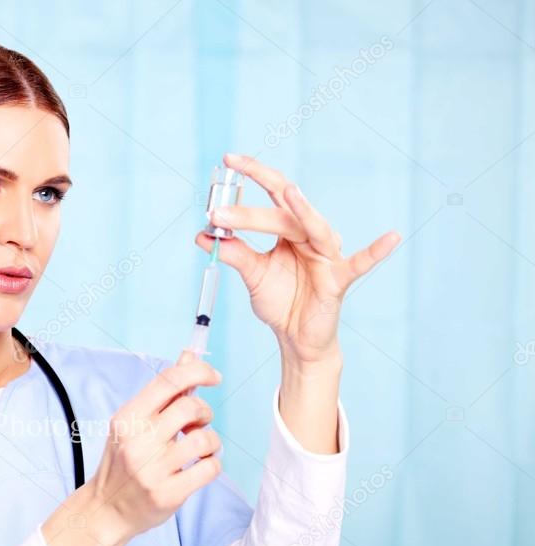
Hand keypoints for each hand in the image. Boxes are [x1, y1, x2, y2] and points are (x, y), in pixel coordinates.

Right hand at [84, 355, 222, 539]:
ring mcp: (152, 470)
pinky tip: (200, 466)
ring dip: (211, 440)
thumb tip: (188, 356)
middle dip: (204, 412)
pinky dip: (212, 464)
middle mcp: (137, 441)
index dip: (198, 371)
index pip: (168, 381)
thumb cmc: (124, 461)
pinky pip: (209, 468)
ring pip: (204, 438)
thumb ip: (164, 392)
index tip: (213, 376)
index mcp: (127, 418)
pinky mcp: (168, 494)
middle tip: (199, 423)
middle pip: (190, 407)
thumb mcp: (134, 423)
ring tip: (200, 447)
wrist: (106, 509)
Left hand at [195, 153, 400, 364]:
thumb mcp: (252, 275)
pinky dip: (376, 251)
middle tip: (218, 214)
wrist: (296, 338)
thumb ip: (234, 252)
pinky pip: (359, 263)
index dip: (253, 174)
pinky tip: (392, 238)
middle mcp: (309, 235)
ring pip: (312, 228)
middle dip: (250, 214)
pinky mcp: (338, 279)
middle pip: (283, 214)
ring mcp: (326, 255)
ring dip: (301, 211)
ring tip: (289, 192)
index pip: (272, 195)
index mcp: (289, 229)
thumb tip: (202, 233)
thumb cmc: (280, 301)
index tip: (229, 159)